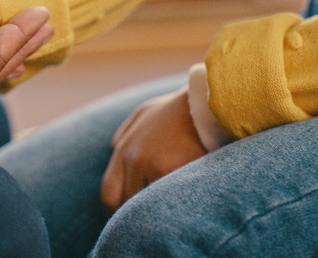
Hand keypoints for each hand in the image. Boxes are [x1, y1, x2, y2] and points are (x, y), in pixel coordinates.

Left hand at [100, 87, 206, 213]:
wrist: (209, 101)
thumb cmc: (179, 108)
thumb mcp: (144, 112)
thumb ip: (125, 132)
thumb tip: (113, 148)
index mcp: (124, 148)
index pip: (108, 194)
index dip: (115, 210)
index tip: (127, 215)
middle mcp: (134, 159)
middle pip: (123, 203)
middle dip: (133, 213)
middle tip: (148, 215)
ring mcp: (154, 165)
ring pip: (146, 203)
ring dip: (156, 207)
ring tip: (168, 203)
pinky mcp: (176, 171)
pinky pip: (169, 199)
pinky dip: (175, 203)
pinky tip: (184, 197)